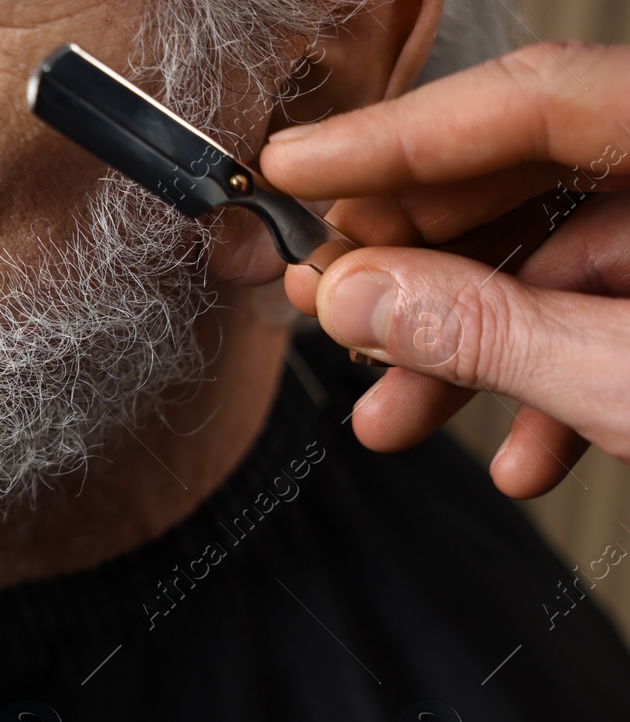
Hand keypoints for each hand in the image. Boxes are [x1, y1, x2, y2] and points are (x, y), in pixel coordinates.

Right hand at [261, 41, 629, 498]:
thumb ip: (491, 333)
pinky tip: (520, 452)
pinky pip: (613, 315)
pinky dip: (553, 383)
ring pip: (561, 262)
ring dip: (466, 347)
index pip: (533, 100)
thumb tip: (358, 297)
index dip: (396, 137)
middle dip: (414, 259)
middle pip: (531, 177)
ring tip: (393, 415)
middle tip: (322, 299)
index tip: (292, 169)